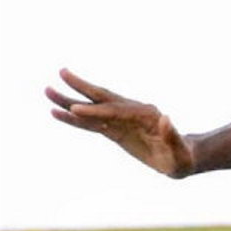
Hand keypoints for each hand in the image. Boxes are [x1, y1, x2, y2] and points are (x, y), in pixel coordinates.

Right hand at [46, 69, 194, 178]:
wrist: (183, 158)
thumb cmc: (183, 157)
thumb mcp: (181, 152)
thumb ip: (173, 136)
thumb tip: (165, 118)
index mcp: (146, 115)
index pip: (117, 111)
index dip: (97, 111)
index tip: (76, 110)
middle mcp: (132, 112)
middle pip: (103, 98)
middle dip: (81, 88)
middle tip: (61, 73)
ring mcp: (122, 121)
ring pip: (92, 109)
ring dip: (70, 101)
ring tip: (48, 91)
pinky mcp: (115, 130)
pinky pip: (91, 124)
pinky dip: (75, 119)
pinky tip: (57, 113)